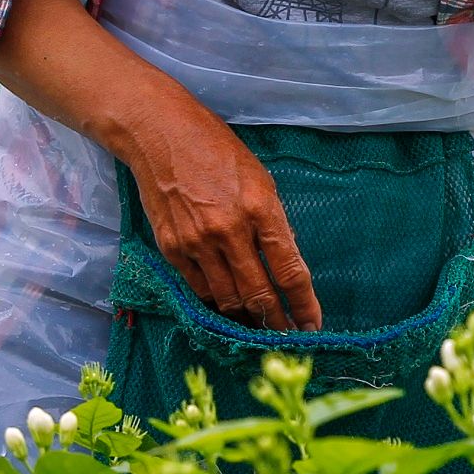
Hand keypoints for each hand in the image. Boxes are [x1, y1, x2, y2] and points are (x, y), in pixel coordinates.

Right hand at [0, 0, 322, 330]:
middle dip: (277, 323)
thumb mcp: (260, 178)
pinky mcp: (173, 249)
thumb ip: (273, 223)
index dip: (304, 305)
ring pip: (227, 300)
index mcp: (261, 209)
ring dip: (246, 320)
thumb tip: (284, 264)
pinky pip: (200, 290)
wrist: (159, 134)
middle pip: (259, 295)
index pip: (289, 271)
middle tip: (289, 339)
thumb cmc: (217, 149)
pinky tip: (227, 309)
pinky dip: (215, 303)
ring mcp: (198, 244)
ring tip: (261, 330)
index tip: (313, 326)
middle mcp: (230, 231)